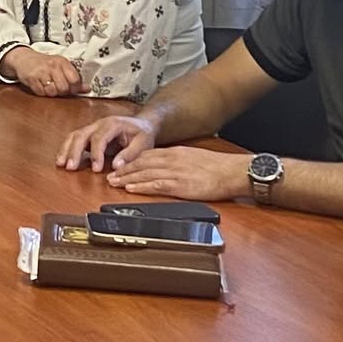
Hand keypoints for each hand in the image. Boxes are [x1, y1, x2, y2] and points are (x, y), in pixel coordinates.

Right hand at [2, 47, 83, 96]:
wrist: (24, 58)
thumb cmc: (44, 64)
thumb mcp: (60, 67)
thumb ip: (74, 78)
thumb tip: (88, 89)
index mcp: (63, 62)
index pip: (75, 80)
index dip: (75, 88)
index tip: (71, 89)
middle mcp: (53, 66)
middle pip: (64, 88)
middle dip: (62, 92)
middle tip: (58, 88)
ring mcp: (42, 72)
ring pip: (53, 92)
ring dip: (51, 93)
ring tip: (49, 86)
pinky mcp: (32, 78)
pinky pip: (41, 92)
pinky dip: (42, 92)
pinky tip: (41, 86)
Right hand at [57, 114, 155, 170]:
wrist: (142, 124)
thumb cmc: (142, 134)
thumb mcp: (143, 144)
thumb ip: (130, 154)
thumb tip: (116, 166)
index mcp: (113, 124)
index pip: (100, 137)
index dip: (96, 153)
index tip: (96, 169)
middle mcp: (99, 124)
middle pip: (82, 134)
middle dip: (74, 151)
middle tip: (70, 167)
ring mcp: (92, 128)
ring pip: (74, 135)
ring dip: (66, 149)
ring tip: (61, 164)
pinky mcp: (89, 135)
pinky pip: (74, 139)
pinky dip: (66, 149)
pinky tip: (62, 160)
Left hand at [107, 148, 250, 201]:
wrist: (233, 171)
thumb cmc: (218, 167)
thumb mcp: (194, 158)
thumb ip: (179, 161)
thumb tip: (168, 167)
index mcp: (175, 152)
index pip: (147, 155)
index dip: (130, 161)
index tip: (119, 165)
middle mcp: (172, 160)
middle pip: (141, 163)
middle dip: (123, 169)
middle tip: (110, 175)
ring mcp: (175, 172)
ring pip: (144, 173)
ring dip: (127, 178)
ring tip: (113, 182)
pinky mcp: (180, 185)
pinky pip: (156, 185)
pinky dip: (141, 186)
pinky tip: (131, 188)